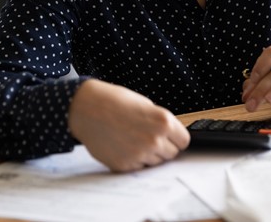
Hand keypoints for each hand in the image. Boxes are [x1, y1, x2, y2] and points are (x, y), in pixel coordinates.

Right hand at [67, 79, 189, 171]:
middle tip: (147, 136)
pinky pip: (138, 168)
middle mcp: (154, 140)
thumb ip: (161, 123)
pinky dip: (134, 160)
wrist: (87, 108)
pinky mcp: (124, 165)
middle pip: (171, 154)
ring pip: (155, 163)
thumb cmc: (116, 102)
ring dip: (149, 154)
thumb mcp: (146, 105)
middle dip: (163, 147)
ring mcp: (139, 154)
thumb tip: (171, 138)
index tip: (170, 136)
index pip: (184, 141)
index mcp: (163, 122)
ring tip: (133, 139)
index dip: (176, 138)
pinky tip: (123, 145)